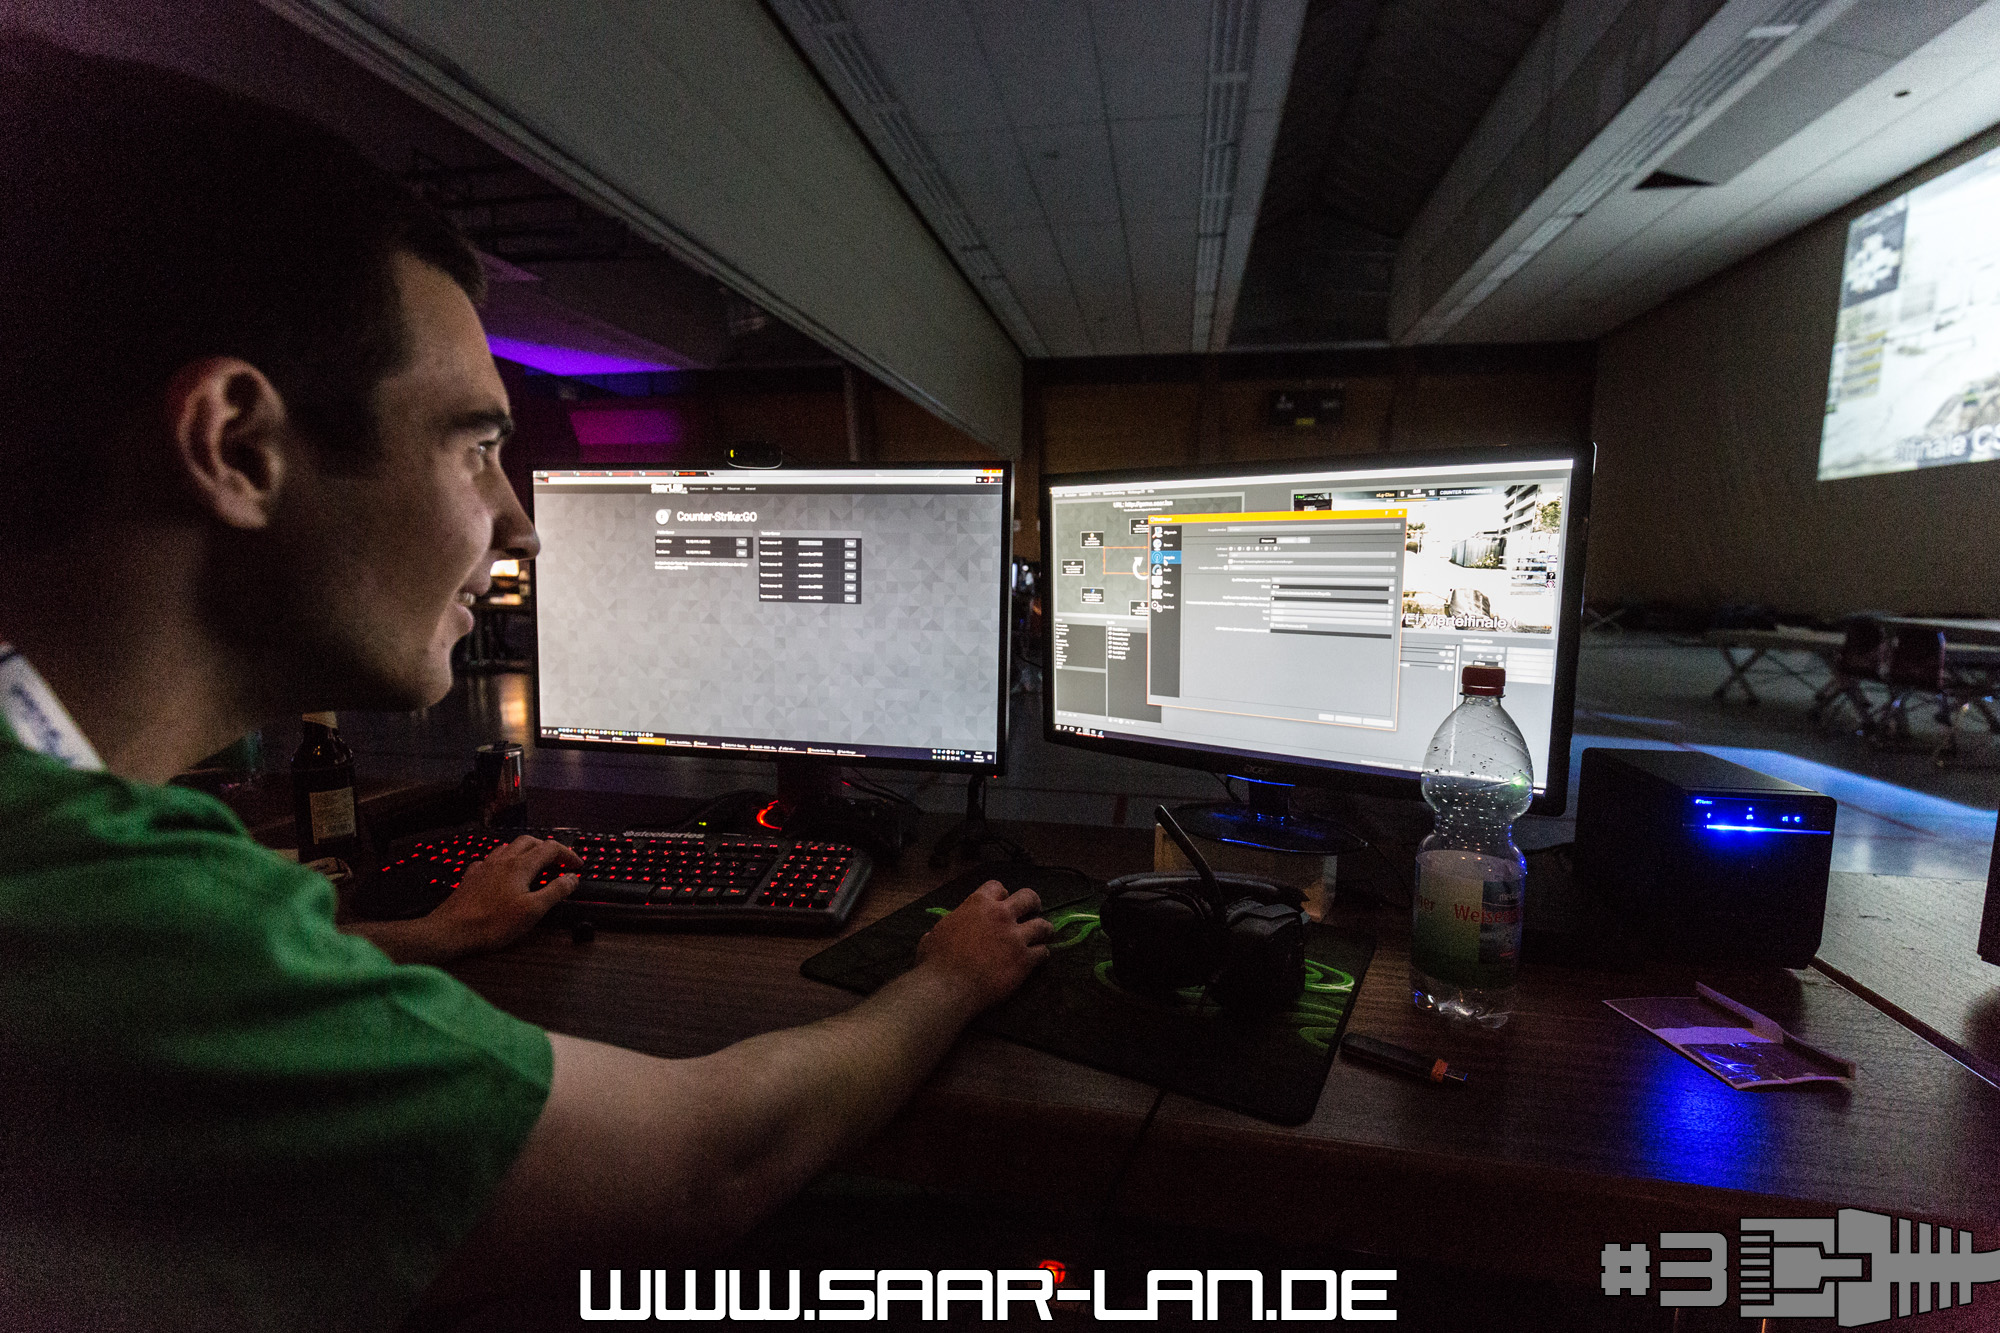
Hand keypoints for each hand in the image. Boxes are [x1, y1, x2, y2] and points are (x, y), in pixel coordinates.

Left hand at [424, 834, 583, 957]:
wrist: (451, 930)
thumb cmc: (493, 923)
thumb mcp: (532, 910)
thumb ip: (555, 891)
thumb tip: (572, 877)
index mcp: (520, 866)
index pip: (550, 848)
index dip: (568, 854)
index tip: (577, 866)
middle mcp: (502, 860)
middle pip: (529, 841)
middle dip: (547, 848)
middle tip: (558, 862)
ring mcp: (484, 867)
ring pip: (508, 847)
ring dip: (525, 851)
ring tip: (533, 863)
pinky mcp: (471, 877)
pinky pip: (489, 860)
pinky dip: (502, 862)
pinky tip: (501, 872)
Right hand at [914, 881, 1052, 1011]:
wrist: (948, 988)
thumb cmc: (936, 962)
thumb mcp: (934, 934)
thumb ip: (945, 929)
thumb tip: (934, 934)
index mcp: (978, 904)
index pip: (996, 887)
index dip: (1001, 895)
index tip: (1002, 903)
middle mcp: (1001, 915)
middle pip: (1028, 898)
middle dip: (1033, 903)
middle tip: (1034, 910)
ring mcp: (1015, 937)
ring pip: (1043, 925)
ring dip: (1044, 930)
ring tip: (1044, 935)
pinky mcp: (1025, 960)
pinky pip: (1043, 952)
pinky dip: (1042, 954)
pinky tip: (1038, 958)